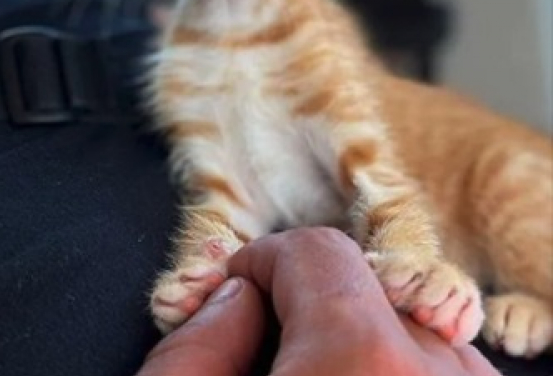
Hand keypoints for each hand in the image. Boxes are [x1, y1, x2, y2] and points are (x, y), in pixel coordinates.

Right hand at [138, 227, 500, 375]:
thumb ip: (194, 338)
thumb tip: (224, 297)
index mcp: (357, 364)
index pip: (316, 254)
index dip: (260, 263)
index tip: (235, 291)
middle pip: (374, 290)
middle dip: (314, 306)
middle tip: (266, 346)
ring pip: (424, 336)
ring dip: (362, 344)